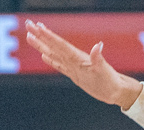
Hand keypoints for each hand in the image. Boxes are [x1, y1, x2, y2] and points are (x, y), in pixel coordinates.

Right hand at [25, 20, 142, 109]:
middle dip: (40, 35)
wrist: (115, 91)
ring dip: (42, 45)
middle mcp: (74, 59)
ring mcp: (73, 66)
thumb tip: (98, 45)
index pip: (59, 44)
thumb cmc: (110, 81)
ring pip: (53, 53)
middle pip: (53, 45)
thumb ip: (98, 58)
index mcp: (77, 57)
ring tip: (30, 37)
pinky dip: (51, 60)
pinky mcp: (74, 74)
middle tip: (28, 24)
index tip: (36, 26)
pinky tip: (44, 56)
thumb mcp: (104, 70)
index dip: (47, 35)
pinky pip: (59, 65)